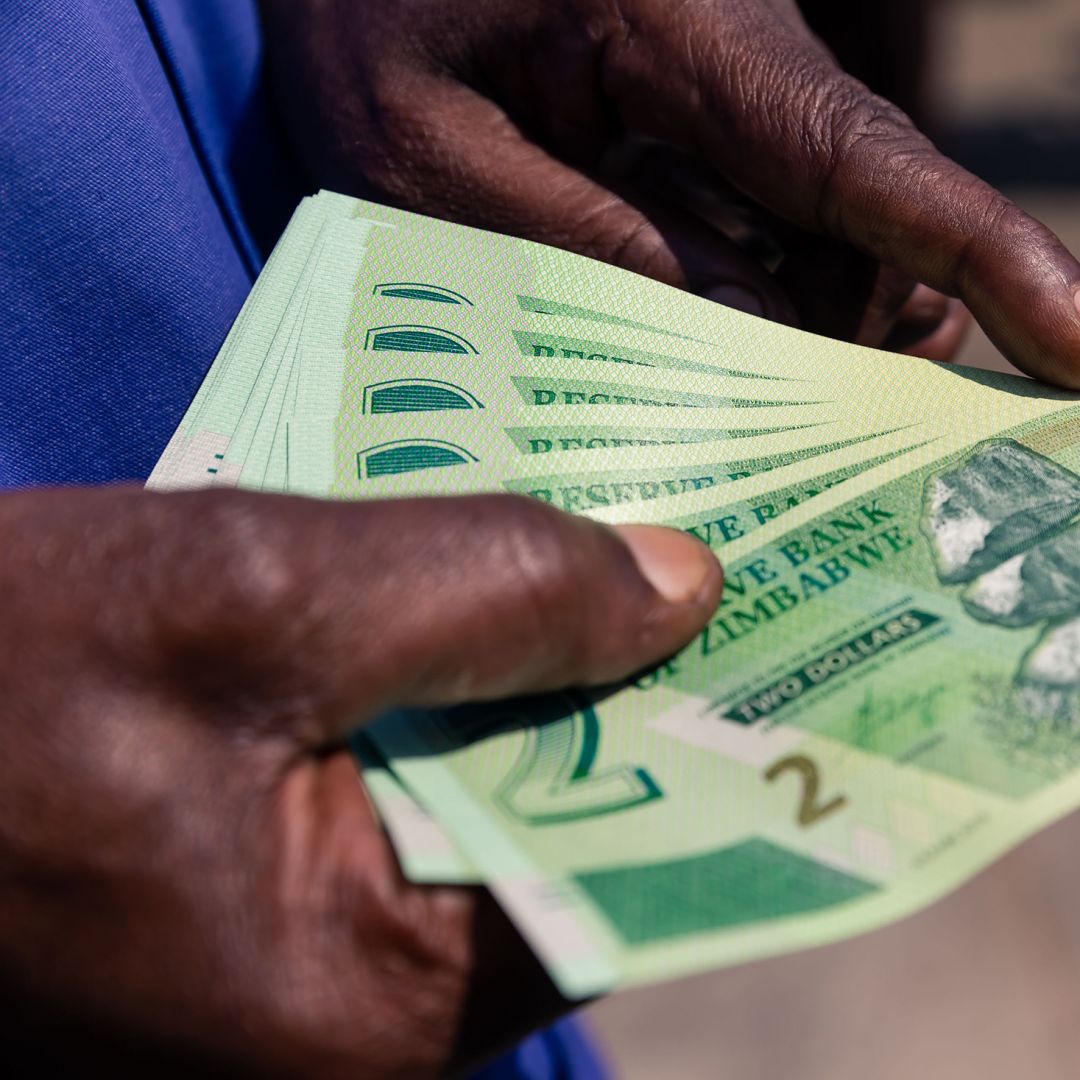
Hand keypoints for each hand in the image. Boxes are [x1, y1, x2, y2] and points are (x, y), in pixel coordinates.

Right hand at [0, 487, 720, 1076]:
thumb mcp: (253, 597)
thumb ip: (484, 585)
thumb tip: (683, 582)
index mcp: (373, 1005)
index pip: (616, 872)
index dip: (705, 738)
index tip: (793, 633)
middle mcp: (355, 1009)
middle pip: (553, 821)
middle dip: (616, 683)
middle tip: (709, 551)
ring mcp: (304, 949)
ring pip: (479, 783)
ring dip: (524, 663)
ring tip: (611, 545)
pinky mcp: (263, 875)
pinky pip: (404, 768)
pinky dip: (441, 675)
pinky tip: (471, 584)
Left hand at [261, 0, 1079, 380]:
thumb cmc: (363, 20)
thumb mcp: (430, 153)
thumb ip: (574, 238)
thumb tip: (730, 326)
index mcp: (674, 35)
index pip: (859, 161)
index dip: (984, 256)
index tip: (1079, 350)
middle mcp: (724, 53)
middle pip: (855, 208)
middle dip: (878, 326)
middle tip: (876, 442)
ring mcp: (710, 81)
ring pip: (812, 221)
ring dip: (813, 322)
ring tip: (786, 411)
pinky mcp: (683, 108)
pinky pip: (752, 211)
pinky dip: (755, 291)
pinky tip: (727, 351)